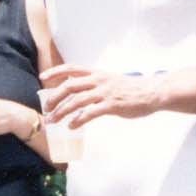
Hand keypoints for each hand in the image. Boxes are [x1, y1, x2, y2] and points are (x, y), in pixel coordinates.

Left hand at [37, 63, 163, 127]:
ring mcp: (105, 93)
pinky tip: (71, 126)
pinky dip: (78, 120)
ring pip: (76, 101)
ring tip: (53, 121)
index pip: (72, 68)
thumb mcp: (109, 80)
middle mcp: (98, 80)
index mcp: (97, 73)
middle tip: (46, 109)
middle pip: (69, 86)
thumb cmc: (130, 88)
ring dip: (62, 112)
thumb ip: (94, 84)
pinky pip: (90, 113)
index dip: (55, 72)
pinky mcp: (112, 105)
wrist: (152, 92)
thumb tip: (77, 91)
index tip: (42, 78)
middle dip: (54, 98)